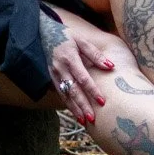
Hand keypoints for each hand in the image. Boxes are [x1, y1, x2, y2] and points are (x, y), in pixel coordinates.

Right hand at [41, 11, 111, 125]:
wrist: (43, 33)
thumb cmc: (66, 36)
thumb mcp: (81, 40)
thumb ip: (95, 54)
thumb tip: (110, 66)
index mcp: (69, 58)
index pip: (82, 78)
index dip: (92, 90)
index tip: (102, 101)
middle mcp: (60, 69)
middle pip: (73, 91)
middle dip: (83, 106)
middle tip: (92, 118)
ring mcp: (54, 75)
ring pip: (65, 95)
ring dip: (74, 109)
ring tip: (84, 121)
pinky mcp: (51, 79)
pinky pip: (61, 94)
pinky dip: (68, 105)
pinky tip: (76, 114)